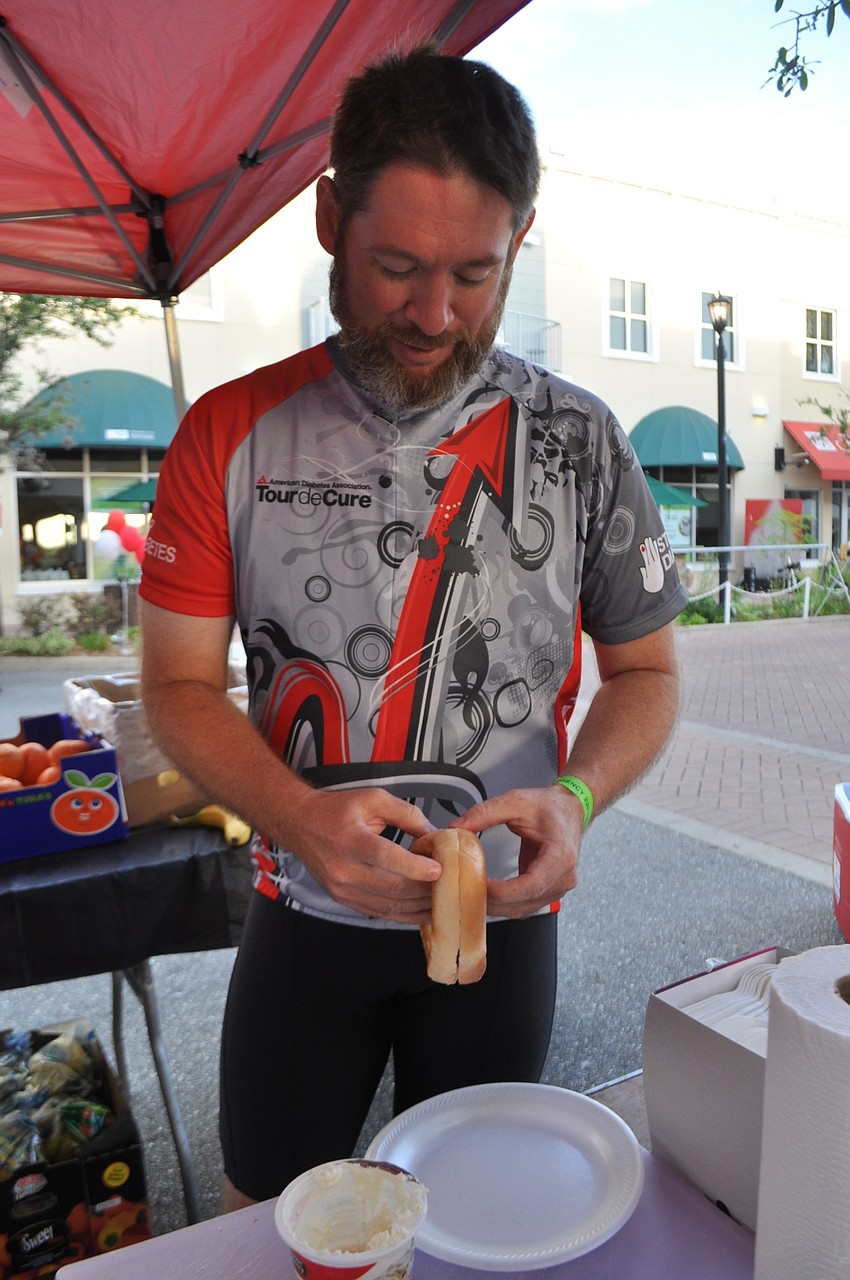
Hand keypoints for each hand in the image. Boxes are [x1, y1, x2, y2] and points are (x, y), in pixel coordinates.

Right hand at [275, 786, 439, 923]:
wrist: (300, 824)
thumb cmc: (334, 811)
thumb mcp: (372, 799)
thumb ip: (406, 813)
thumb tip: (433, 833)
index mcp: (351, 840)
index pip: (386, 857)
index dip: (416, 867)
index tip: (439, 869)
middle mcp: (344, 869)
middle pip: (392, 887)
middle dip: (424, 890)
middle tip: (448, 884)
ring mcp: (343, 889)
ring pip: (388, 906)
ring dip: (418, 906)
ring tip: (441, 900)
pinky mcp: (344, 899)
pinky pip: (379, 913)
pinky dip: (404, 915)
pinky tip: (421, 911)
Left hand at [450, 786, 584, 918]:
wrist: (569, 809)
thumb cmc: (551, 807)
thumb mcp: (516, 801)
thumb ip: (486, 813)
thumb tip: (459, 826)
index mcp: (561, 855)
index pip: (532, 884)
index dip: (504, 891)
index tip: (481, 886)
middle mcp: (563, 876)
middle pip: (525, 901)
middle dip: (494, 901)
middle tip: (466, 891)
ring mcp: (559, 887)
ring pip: (524, 909)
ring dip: (497, 906)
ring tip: (472, 894)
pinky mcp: (549, 890)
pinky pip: (525, 905)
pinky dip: (505, 904)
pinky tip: (487, 895)